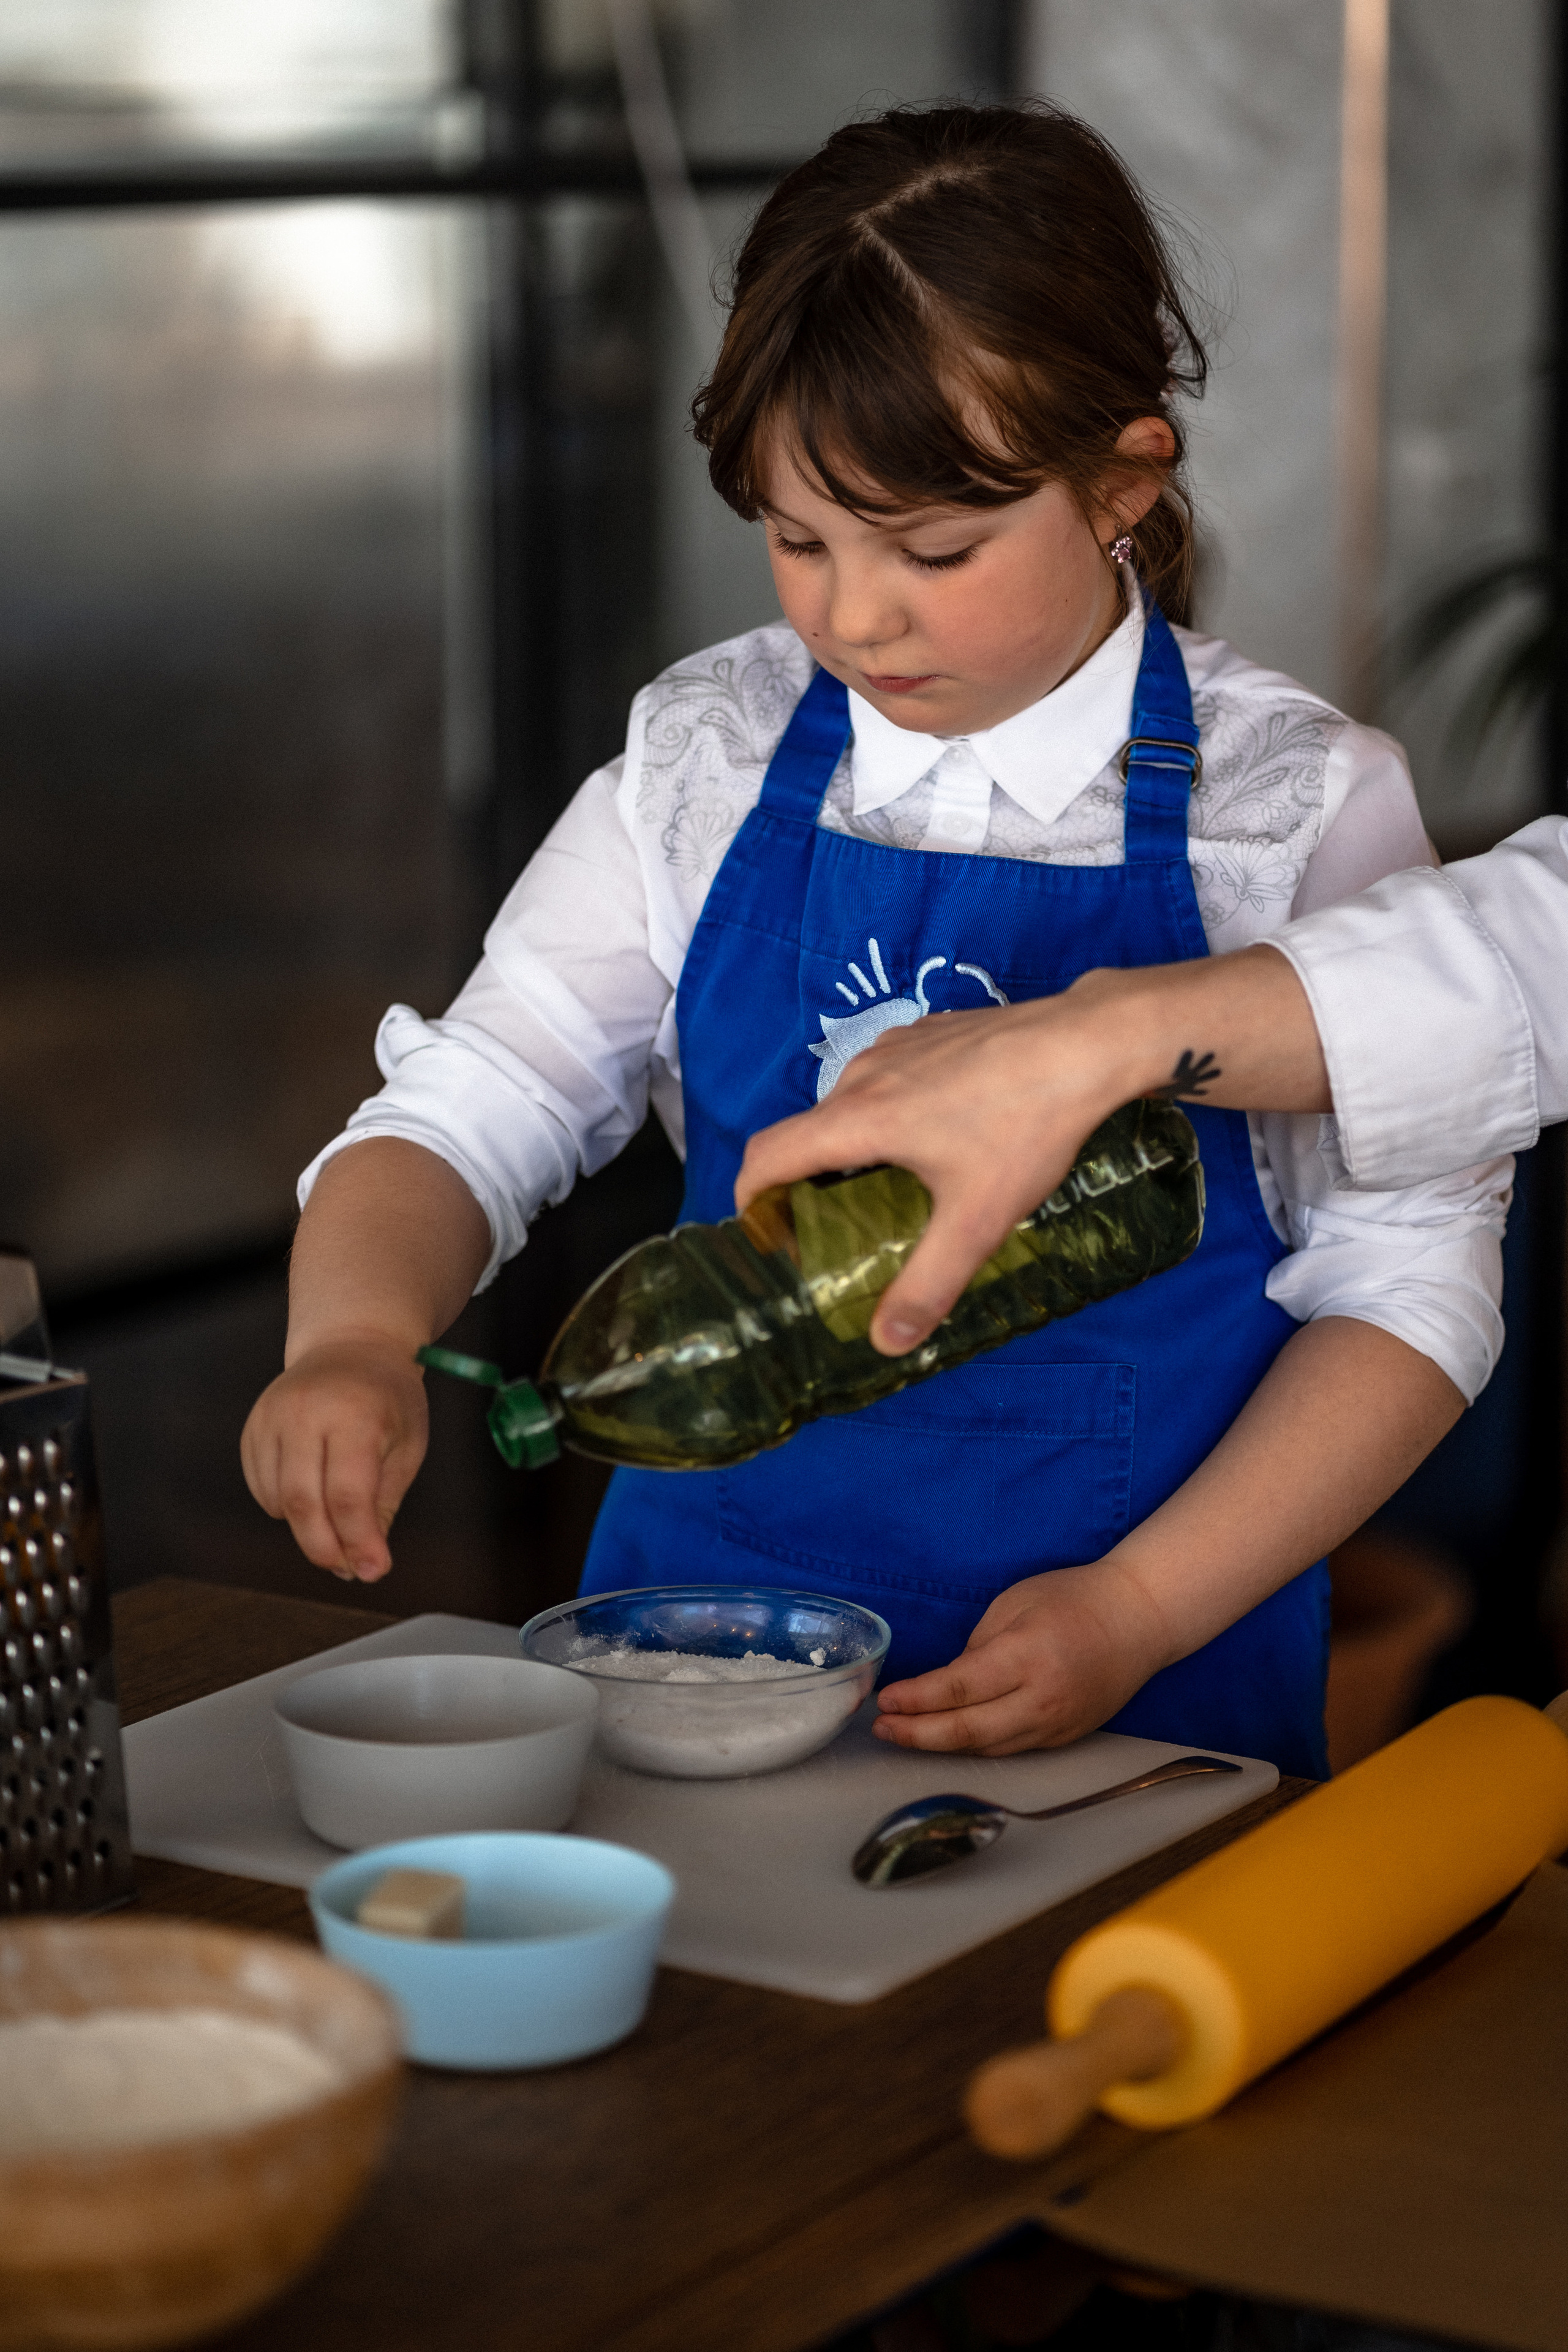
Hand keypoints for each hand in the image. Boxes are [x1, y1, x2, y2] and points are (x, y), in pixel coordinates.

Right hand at [240, 1338, 428, 1582]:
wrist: (352, 1345)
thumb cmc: (388, 1397)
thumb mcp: (407, 1444)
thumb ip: (384, 1502)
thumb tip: (366, 1561)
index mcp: (354, 1415)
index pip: (348, 1494)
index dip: (359, 1542)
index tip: (374, 1570)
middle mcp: (305, 1413)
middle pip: (303, 1502)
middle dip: (325, 1548)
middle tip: (347, 1569)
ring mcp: (271, 1418)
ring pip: (278, 1500)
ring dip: (307, 1528)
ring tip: (337, 1524)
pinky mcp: (252, 1427)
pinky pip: (261, 1488)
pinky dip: (285, 1507)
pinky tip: (313, 1495)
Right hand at [735, 947, 1326, 1356]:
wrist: (1089, 1043)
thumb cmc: (1028, 1127)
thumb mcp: (978, 1219)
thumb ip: (927, 1283)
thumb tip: (886, 1343)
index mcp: (858, 1119)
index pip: (766, 1154)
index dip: (751, 1198)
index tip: (767, 1234)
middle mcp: (864, 1074)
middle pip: (808, 1133)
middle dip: (809, 1181)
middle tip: (843, 1226)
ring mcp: (898, 1044)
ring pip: (849, 1102)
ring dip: (854, 1145)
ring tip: (897, 1185)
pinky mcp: (932, 1030)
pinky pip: (888, 1076)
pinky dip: (890, 1111)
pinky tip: (944, 1134)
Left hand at [871, 1560, 1169, 1755]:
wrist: (1140, 1619)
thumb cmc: (1075, 1598)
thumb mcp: (1015, 1603)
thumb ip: (978, 1647)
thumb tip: (948, 1684)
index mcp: (1027, 1655)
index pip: (958, 1688)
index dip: (915, 1700)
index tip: (885, 1701)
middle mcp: (1042, 1699)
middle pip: (968, 1731)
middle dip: (917, 1734)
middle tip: (882, 1729)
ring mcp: (1057, 1724)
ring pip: (987, 1748)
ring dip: (941, 1745)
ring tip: (904, 1736)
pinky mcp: (1065, 1737)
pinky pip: (1010, 1748)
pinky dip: (974, 1746)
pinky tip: (948, 1737)